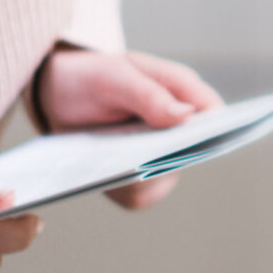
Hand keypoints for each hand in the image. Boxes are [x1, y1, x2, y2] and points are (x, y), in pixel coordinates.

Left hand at [37, 48, 222, 210]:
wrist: (56, 98)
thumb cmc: (91, 78)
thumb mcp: (113, 76)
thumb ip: (148, 94)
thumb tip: (187, 115)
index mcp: (182, 91)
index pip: (215, 114)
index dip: (216, 130)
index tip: (195, 142)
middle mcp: (178, 126)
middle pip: (193, 154)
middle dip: (165, 159)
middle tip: (135, 157)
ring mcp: (161, 154)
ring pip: (165, 180)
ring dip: (138, 177)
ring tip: (110, 161)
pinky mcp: (140, 179)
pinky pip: (140, 196)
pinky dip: (120, 188)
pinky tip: (102, 171)